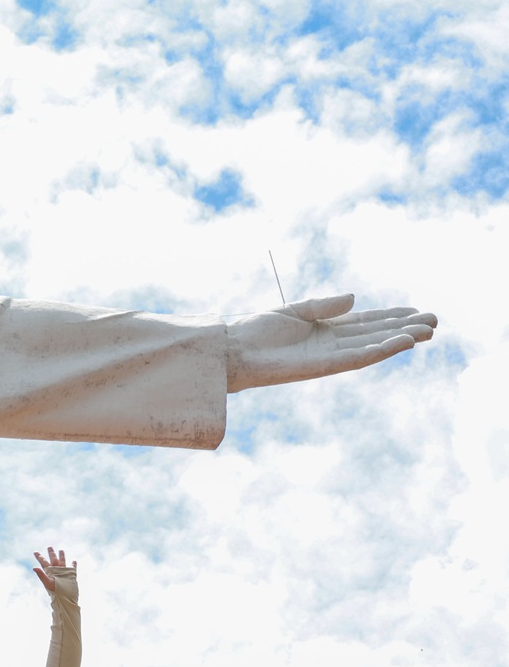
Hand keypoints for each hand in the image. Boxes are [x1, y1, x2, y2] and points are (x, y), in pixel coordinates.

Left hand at [31, 547, 76, 594]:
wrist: (64, 597)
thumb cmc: (54, 591)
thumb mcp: (46, 582)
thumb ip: (41, 574)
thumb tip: (34, 567)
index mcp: (49, 571)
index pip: (43, 562)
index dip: (39, 557)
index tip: (35, 552)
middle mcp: (56, 570)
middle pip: (53, 559)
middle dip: (51, 553)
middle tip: (49, 546)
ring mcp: (63, 572)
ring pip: (62, 562)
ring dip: (61, 556)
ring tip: (61, 550)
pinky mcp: (70, 575)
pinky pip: (72, 568)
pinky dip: (73, 564)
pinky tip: (74, 561)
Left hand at [226, 294, 434, 391]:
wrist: (233, 350)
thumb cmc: (256, 331)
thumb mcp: (292, 310)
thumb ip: (323, 305)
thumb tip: (354, 299)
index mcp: (324, 329)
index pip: (365, 322)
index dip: (391, 316)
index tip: (416, 310)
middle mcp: (331, 344)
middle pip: (376, 334)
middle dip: (404, 327)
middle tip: (435, 321)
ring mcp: (329, 356)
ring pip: (373, 346)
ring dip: (401, 339)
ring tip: (428, 331)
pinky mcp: (323, 367)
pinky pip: (358, 358)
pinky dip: (381, 350)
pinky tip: (402, 341)